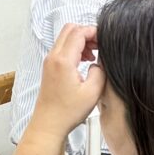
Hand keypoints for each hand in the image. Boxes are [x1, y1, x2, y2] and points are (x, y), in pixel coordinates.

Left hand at [31, 24, 105, 138]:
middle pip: (69, 30)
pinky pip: (62, 49)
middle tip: (99, 45)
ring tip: (93, 55)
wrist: (49, 124)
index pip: (78, 32)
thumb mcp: (93, 92)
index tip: (104, 39)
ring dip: (80, 41)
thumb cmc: (67, 112)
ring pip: (65, 38)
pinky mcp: (49, 68)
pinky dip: (74, 49)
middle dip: (86, 33)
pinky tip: (84, 61)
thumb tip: (100, 62)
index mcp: (63, 60)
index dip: (94, 31)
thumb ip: (100, 71)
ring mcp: (49, 62)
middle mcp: (53, 57)